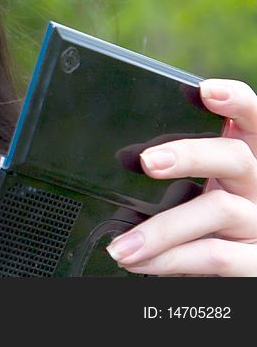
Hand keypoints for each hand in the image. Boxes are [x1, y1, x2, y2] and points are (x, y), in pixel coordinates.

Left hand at [107, 79, 256, 275]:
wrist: (227, 273)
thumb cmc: (201, 226)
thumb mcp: (190, 191)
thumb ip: (169, 170)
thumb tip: (120, 158)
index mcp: (240, 161)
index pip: (251, 121)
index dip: (236, 102)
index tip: (205, 90)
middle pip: (235, 157)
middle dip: (191, 154)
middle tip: (148, 161)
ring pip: (218, 210)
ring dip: (161, 229)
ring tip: (121, 246)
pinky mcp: (256, 262)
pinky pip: (214, 256)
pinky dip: (170, 259)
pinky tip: (142, 263)